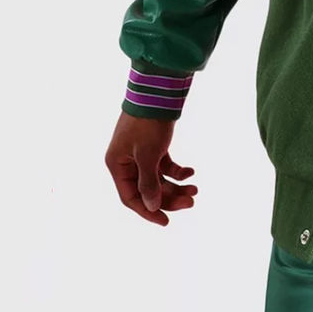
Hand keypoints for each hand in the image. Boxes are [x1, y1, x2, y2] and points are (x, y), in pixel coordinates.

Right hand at [105, 111, 197, 225]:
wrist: (158, 90)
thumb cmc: (148, 122)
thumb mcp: (148, 155)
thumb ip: (149, 182)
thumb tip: (152, 206)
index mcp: (117, 165)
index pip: (130, 197)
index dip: (148, 211)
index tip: (166, 221)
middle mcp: (126, 161)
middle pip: (147, 189)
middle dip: (169, 197)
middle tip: (192, 201)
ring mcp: (140, 153)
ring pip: (157, 178)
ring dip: (176, 185)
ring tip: (195, 189)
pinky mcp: (153, 145)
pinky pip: (164, 164)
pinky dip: (177, 170)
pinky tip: (191, 172)